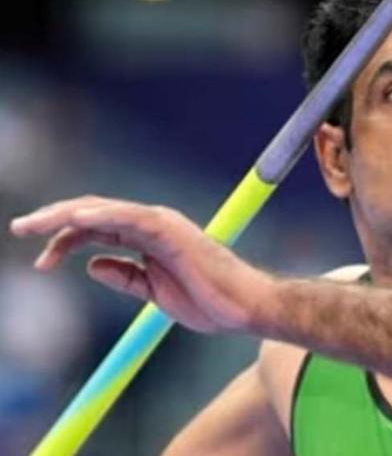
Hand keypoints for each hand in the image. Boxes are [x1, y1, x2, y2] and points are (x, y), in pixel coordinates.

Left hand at [9, 196, 263, 333]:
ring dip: (65, 215)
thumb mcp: (153, 293)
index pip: (98, 230)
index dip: (65, 241)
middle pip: (95, 214)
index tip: (40, 261)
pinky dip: (101, 215)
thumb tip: (91, 266)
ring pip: (105, 210)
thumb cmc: (209, 301)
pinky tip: (73, 219)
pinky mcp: (170, 229)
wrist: (243, 307)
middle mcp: (152, 225)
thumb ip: (125, 277)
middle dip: (53, 220)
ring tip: (32, 225)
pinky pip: (129, 217)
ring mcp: (161, 224)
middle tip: (19, 228)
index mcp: (148, 239)